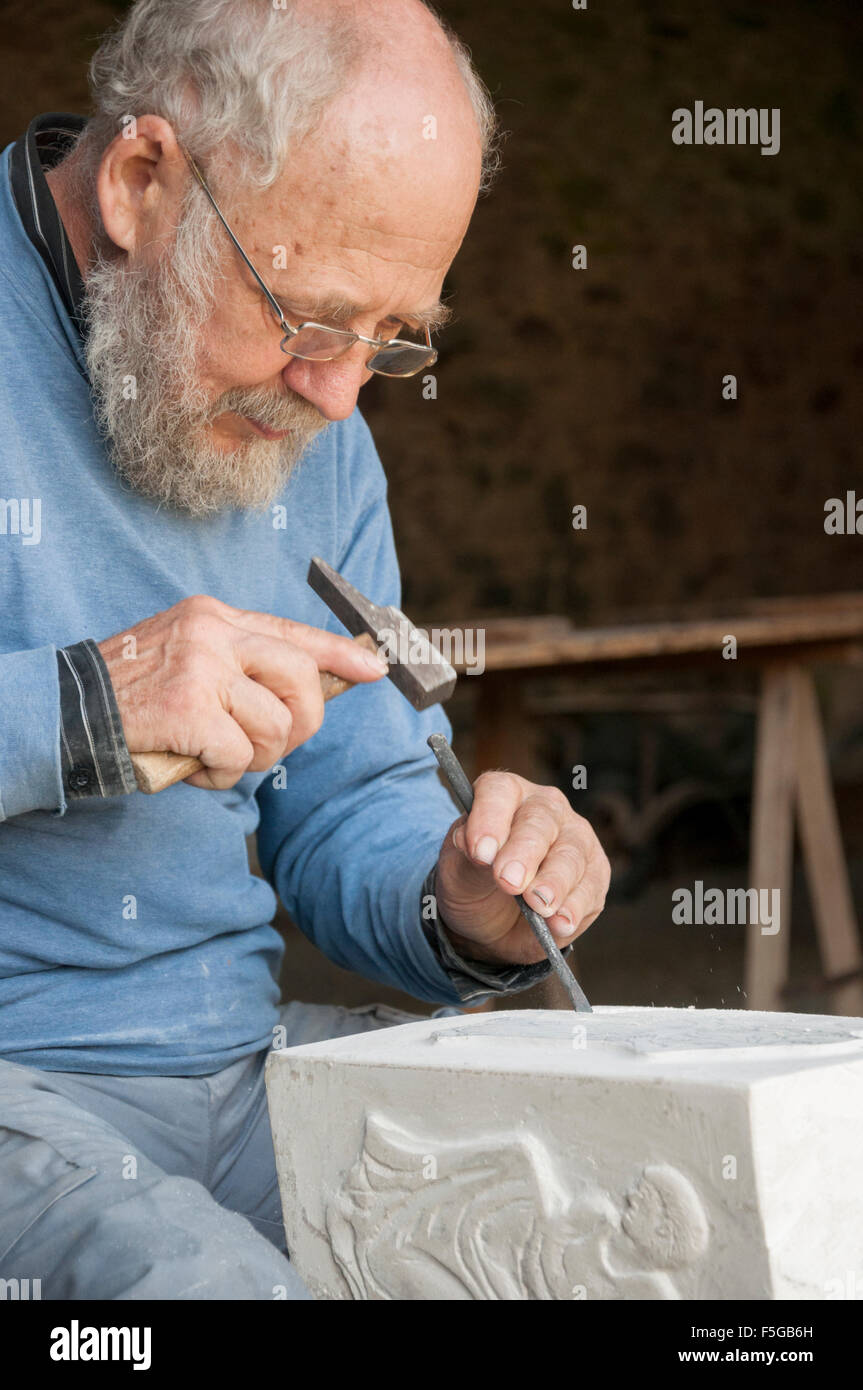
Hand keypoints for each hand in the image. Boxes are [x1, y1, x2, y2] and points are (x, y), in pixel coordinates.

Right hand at [98, 594, 387, 788]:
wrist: (68, 712)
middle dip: (300, 724)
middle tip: (269, 745)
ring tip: (214, 753)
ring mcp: (202, 668)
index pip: (294, 631)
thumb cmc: (134, 697)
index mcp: (215, 615)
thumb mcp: (189, 659)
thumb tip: (307, 691)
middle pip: (300, 678)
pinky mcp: (190, 708)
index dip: (340, 654)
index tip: (374, 668)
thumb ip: (241, 666)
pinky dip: (221, 774)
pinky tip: (193, 764)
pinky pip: (240, 756)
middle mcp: (213, 632)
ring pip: (275, 725)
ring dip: (252, 757)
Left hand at [434, 772, 609, 964]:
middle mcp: (545, 808)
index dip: (490, 818)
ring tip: (539, 906)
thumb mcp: (456, 870)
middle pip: (540, 821)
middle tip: (509, 882)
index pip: (499, 791)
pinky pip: (590, 887)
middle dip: (524, 853)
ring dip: (554, 883)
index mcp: (505, 795)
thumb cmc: (473, 881)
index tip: (480, 853)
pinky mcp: (595, 873)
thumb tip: (480, 848)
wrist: (491, 922)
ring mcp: (575, 838)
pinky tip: (560, 923)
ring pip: (571, 855)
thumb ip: (466, 855)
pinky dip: (574, 907)